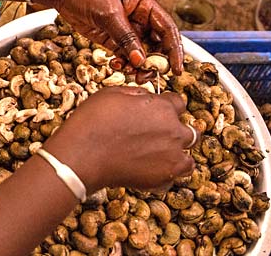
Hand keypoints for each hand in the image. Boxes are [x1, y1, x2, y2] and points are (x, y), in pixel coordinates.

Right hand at [45, 86, 195, 193]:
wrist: (82, 155)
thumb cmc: (92, 123)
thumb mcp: (111, 94)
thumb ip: (136, 94)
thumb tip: (146, 96)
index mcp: (162, 107)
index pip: (178, 103)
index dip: (167, 106)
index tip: (159, 111)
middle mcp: (173, 131)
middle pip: (188, 130)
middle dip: (174, 131)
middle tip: (155, 135)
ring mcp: (172, 156)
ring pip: (187, 156)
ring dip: (176, 154)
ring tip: (155, 155)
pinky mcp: (165, 177)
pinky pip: (177, 175)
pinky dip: (168, 173)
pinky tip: (150, 168)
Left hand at [47, 0, 183, 73]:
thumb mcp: (108, 13)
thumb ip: (125, 37)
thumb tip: (141, 60)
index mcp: (144, 4)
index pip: (167, 29)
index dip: (175, 49)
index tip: (177, 68)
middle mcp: (138, 16)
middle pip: (156, 44)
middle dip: (154, 62)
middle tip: (146, 75)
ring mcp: (125, 28)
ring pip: (140, 52)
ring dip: (137, 65)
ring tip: (129, 72)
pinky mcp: (111, 37)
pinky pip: (124, 54)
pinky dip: (123, 63)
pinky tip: (115, 65)